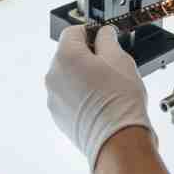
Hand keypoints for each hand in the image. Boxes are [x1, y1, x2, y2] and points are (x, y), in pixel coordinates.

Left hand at [46, 26, 154, 172]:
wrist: (118, 141)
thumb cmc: (120, 100)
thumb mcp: (120, 58)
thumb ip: (107, 39)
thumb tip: (103, 33)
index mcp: (66, 56)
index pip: (73, 32)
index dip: (91, 33)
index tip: (104, 40)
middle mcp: (53, 75)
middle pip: (68, 54)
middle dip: (87, 56)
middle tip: (110, 67)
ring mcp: (53, 97)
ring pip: (68, 76)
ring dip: (83, 76)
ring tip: (106, 88)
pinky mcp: (58, 115)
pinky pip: (67, 96)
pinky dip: (80, 95)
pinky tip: (100, 103)